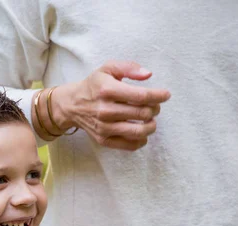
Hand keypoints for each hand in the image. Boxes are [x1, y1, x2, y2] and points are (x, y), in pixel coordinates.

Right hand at [53, 61, 170, 150]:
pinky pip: (130, 145)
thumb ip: (129, 67)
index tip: (166, 95)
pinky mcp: (103, 140)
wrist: (72, 105)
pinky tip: (142, 131)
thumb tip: (148, 75)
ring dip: (151, 125)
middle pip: (143, 113)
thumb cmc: (94, 86)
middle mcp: (105, 110)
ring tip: (150, 119)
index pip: (141, 96)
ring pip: (139, 131)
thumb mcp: (108, 68)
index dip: (159, 96)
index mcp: (107, 90)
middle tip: (155, 106)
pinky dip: (142, 140)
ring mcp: (104, 127)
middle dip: (155, 109)